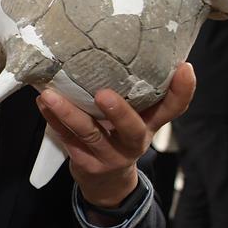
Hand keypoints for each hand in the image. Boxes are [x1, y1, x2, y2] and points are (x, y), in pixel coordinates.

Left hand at [35, 62, 195, 206]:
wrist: (108, 183)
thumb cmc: (119, 134)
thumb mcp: (136, 118)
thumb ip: (133, 92)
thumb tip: (120, 43)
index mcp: (150, 124)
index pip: (174, 109)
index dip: (183, 91)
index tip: (184, 67)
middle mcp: (134, 141)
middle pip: (132, 129)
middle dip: (118, 113)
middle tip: (103, 94)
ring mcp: (110, 155)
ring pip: (89, 134)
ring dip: (68, 113)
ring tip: (50, 95)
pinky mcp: (86, 163)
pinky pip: (67, 139)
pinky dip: (53, 120)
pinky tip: (42, 103)